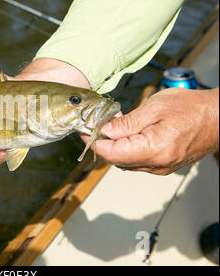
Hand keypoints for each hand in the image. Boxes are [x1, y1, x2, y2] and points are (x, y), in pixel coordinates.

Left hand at [84, 87, 218, 174]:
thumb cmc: (192, 108)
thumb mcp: (154, 108)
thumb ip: (127, 123)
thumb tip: (104, 131)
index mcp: (153, 150)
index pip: (111, 154)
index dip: (94, 142)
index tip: (84, 130)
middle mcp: (157, 165)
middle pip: (116, 160)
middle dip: (103, 143)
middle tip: (97, 124)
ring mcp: (162, 168)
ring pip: (126, 162)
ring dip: (115, 147)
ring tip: (114, 126)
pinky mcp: (165, 165)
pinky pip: (139, 161)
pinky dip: (128, 149)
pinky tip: (129, 134)